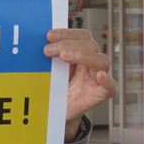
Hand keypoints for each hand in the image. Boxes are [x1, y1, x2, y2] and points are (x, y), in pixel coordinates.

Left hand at [44, 28, 115, 142]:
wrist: (55, 111)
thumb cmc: (54, 87)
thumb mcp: (49, 69)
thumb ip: (48, 56)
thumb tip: (34, 43)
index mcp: (81, 53)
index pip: (81, 36)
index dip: (67, 33)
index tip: (49, 36)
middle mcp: (91, 63)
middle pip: (90, 45)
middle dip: (68, 44)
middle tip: (47, 50)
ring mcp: (96, 78)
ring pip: (102, 61)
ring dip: (83, 55)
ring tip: (64, 56)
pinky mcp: (100, 95)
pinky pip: (110, 87)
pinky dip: (107, 81)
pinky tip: (99, 76)